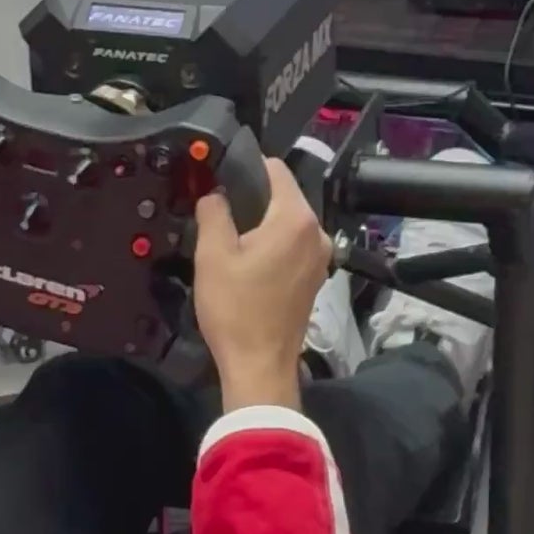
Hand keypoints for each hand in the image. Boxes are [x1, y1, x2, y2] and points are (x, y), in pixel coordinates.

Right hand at [192, 158, 331, 412]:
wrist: (260, 365)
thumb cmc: (235, 308)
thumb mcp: (212, 254)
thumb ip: (214, 211)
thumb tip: (214, 192)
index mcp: (295, 219)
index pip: (275, 169)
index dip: (246, 168)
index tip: (219, 178)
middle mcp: (317, 232)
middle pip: (284, 195)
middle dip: (253, 197)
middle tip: (219, 211)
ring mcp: (321, 256)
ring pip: (288, 222)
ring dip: (262, 223)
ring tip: (230, 237)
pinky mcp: (316, 277)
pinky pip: (294, 245)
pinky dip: (274, 244)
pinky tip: (249, 260)